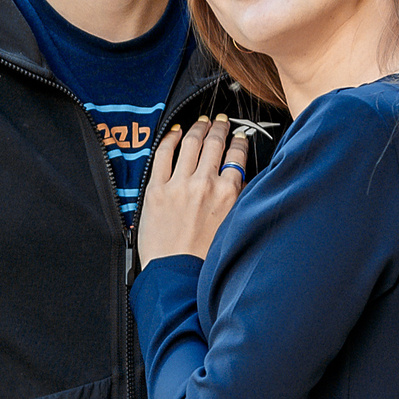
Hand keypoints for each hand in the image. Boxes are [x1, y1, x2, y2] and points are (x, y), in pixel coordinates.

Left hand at [137, 115, 248, 266]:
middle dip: (220, 128)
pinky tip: (176, 132)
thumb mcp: (234, 226)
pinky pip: (164, 153)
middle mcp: (206, 184)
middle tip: (220, 121)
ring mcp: (180, 184)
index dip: (239, 141)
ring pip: (192, 143)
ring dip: (199, 128)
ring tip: (202, 122)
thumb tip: (241, 183)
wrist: (176, 276)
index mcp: (229, 194)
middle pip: (215, 144)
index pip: (237, 156)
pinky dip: (171, 138)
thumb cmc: (204, 259)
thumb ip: (239, 201)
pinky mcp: (157, 189)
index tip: (238, 137)